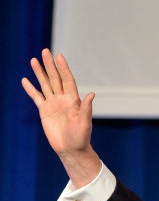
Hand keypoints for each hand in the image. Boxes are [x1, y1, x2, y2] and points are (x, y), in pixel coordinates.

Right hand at [21, 49, 100, 186]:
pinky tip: (25, 80)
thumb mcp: (85, 123)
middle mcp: (63, 99)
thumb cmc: (81, 137)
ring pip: (45, 84)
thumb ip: (86, 108)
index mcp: (73, 100)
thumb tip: (92, 94)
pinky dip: (31, 89)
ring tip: (34, 60)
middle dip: (50, 65)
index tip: (59, 56)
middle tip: (45, 51)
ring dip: (39, 73)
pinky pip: (36, 97)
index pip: (67, 80)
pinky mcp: (44, 111)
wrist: (71, 149)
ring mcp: (53, 104)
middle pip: (55, 78)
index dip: (63, 68)